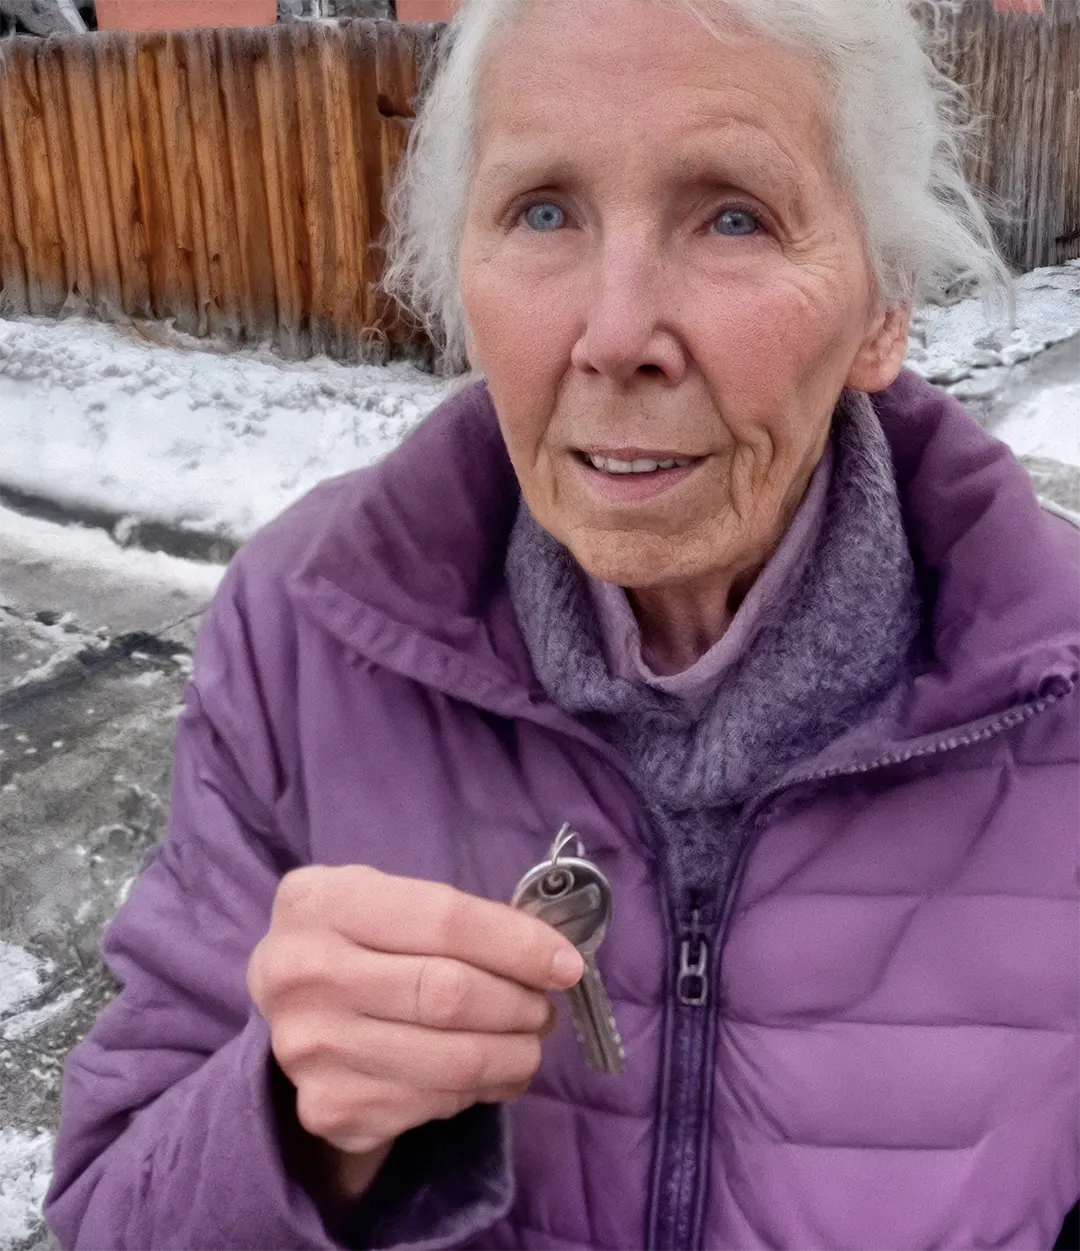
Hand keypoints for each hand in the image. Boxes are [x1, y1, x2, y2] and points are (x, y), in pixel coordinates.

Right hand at [247, 864, 584, 1158]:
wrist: (286, 1004)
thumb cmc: (355, 937)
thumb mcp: (386, 899)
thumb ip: (454, 918)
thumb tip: (552, 957)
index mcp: (321, 901)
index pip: (444, 920)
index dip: (518, 944)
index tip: (566, 964)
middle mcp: (303, 973)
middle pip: (448, 994)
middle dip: (520, 1003)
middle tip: (544, 1007)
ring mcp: (311, 1048)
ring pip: (452, 1060)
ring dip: (514, 1054)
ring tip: (529, 1042)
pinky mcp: (329, 1108)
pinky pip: (435, 1103)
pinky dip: (481, 1089)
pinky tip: (489, 1071)